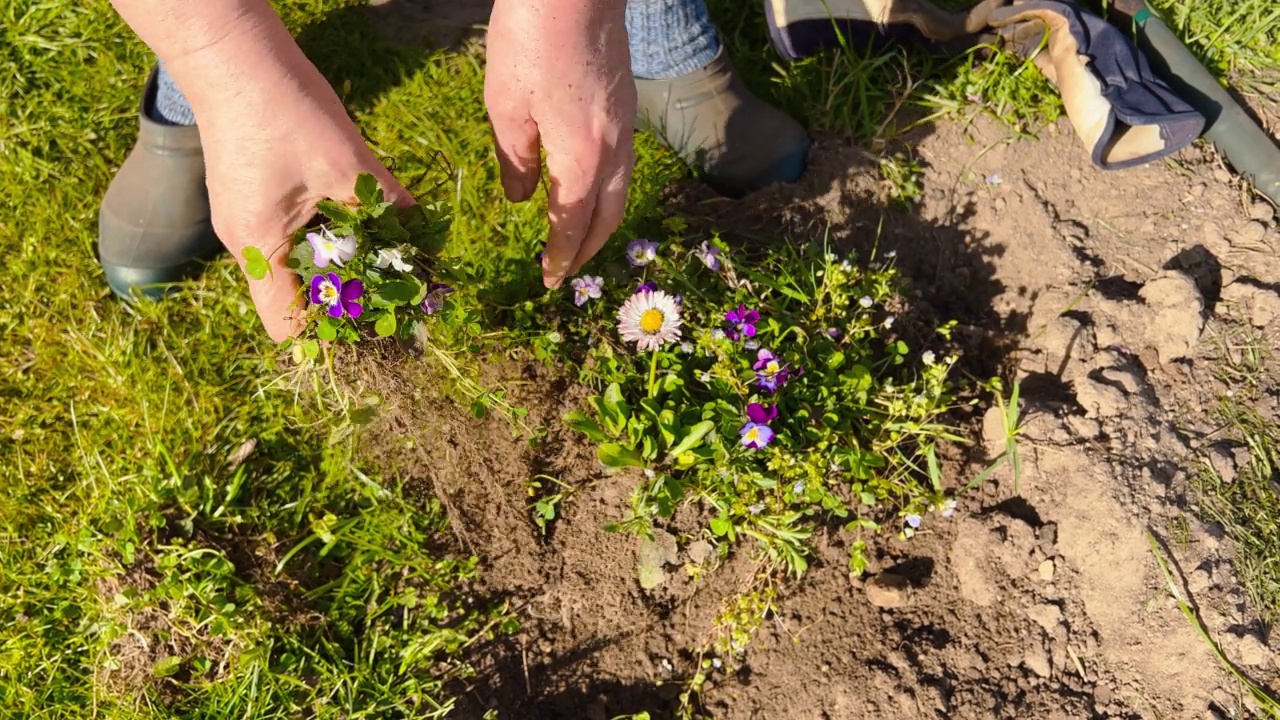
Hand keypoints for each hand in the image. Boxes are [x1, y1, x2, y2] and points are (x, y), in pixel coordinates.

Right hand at [162, 22, 411, 341]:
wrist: (233, 52)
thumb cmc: (284, 108)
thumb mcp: (348, 165)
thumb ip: (387, 208)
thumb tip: (424, 240)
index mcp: (259, 246)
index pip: (289, 325)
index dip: (333, 332)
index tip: (379, 320)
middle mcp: (245, 241)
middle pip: (296, 297)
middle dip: (346, 295)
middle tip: (395, 285)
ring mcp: (245, 217)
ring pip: (298, 264)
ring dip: (340, 262)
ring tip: (386, 252)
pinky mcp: (252, 196)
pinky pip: (292, 234)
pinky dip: (327, 234)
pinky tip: (361, 216)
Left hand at [485, 0, 635, 288]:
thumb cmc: (531, 39)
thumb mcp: (505, 104)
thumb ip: (516, 159)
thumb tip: (523, 198)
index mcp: (581, 157)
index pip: (573, 226)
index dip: (560, 257)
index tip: (548, 281)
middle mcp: (613, 148)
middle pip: (609, 217)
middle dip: (588, 250)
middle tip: (566, 271)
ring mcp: (625, 125)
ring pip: (621, 191)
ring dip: (601, 222)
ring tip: (579, 238)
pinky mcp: (624, 103)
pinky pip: (621, 164)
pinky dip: (605, 190)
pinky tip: (585, 185)